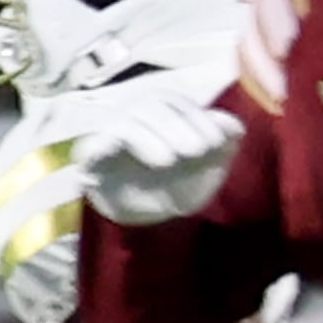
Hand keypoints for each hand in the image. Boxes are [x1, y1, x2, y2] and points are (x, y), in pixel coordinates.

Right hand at [68, 80, 241, 224]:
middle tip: (195, 151)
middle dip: (176, 126)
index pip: (178, 103)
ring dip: (148, 136)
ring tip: (167, 160)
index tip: (216, 144)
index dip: (198, 119)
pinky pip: (93, 145)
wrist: (145, 219)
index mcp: (164, 112)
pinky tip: (130, 164)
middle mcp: (134, 115)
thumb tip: (232, 126)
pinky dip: (108, 148)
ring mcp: (109, 134)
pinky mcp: (89, 157)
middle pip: (150, 104)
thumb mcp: (208, 167)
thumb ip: (223, 143)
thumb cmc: (178, 184)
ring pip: (123, 120)